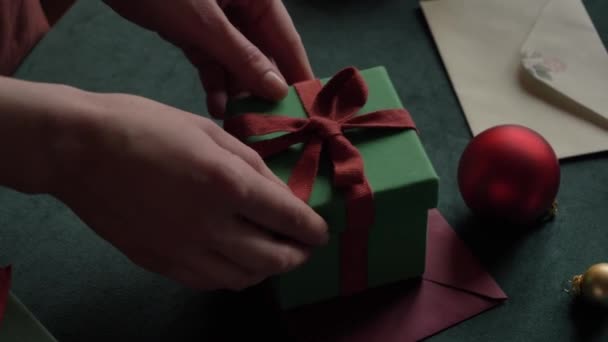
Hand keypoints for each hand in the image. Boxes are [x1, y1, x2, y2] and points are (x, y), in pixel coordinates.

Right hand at [51, 92, 327, 290]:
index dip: (313, 229)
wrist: (79, 150)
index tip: (321, 231)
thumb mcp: (208, 130)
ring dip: (268, 269)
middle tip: (303, 246)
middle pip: (273, 259)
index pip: (288, 219)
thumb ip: (251, 163)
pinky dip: (234, 275)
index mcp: (227, 184)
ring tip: (273, 254)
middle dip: (298, 255)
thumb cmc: (144, 126)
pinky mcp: (160, 264)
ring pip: (244, 277)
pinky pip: (211, 282)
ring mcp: (184, 251)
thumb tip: (279, 192)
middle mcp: (211, 226)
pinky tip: (236, 260)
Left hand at [104, 0, 313, 116]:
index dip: (297, 73)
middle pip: (262, 53)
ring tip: (239, 121)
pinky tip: (216, 105)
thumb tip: (277, 90)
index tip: (308, 108)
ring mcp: (217, 19)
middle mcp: (243, 6)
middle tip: (270, 124)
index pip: (287, 39)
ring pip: (236, 61)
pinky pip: (211, 60)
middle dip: (262, 88)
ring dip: (236, 90)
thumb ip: (242, 57)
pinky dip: (213, 81)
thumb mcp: (205, 23)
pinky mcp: (194, 30)